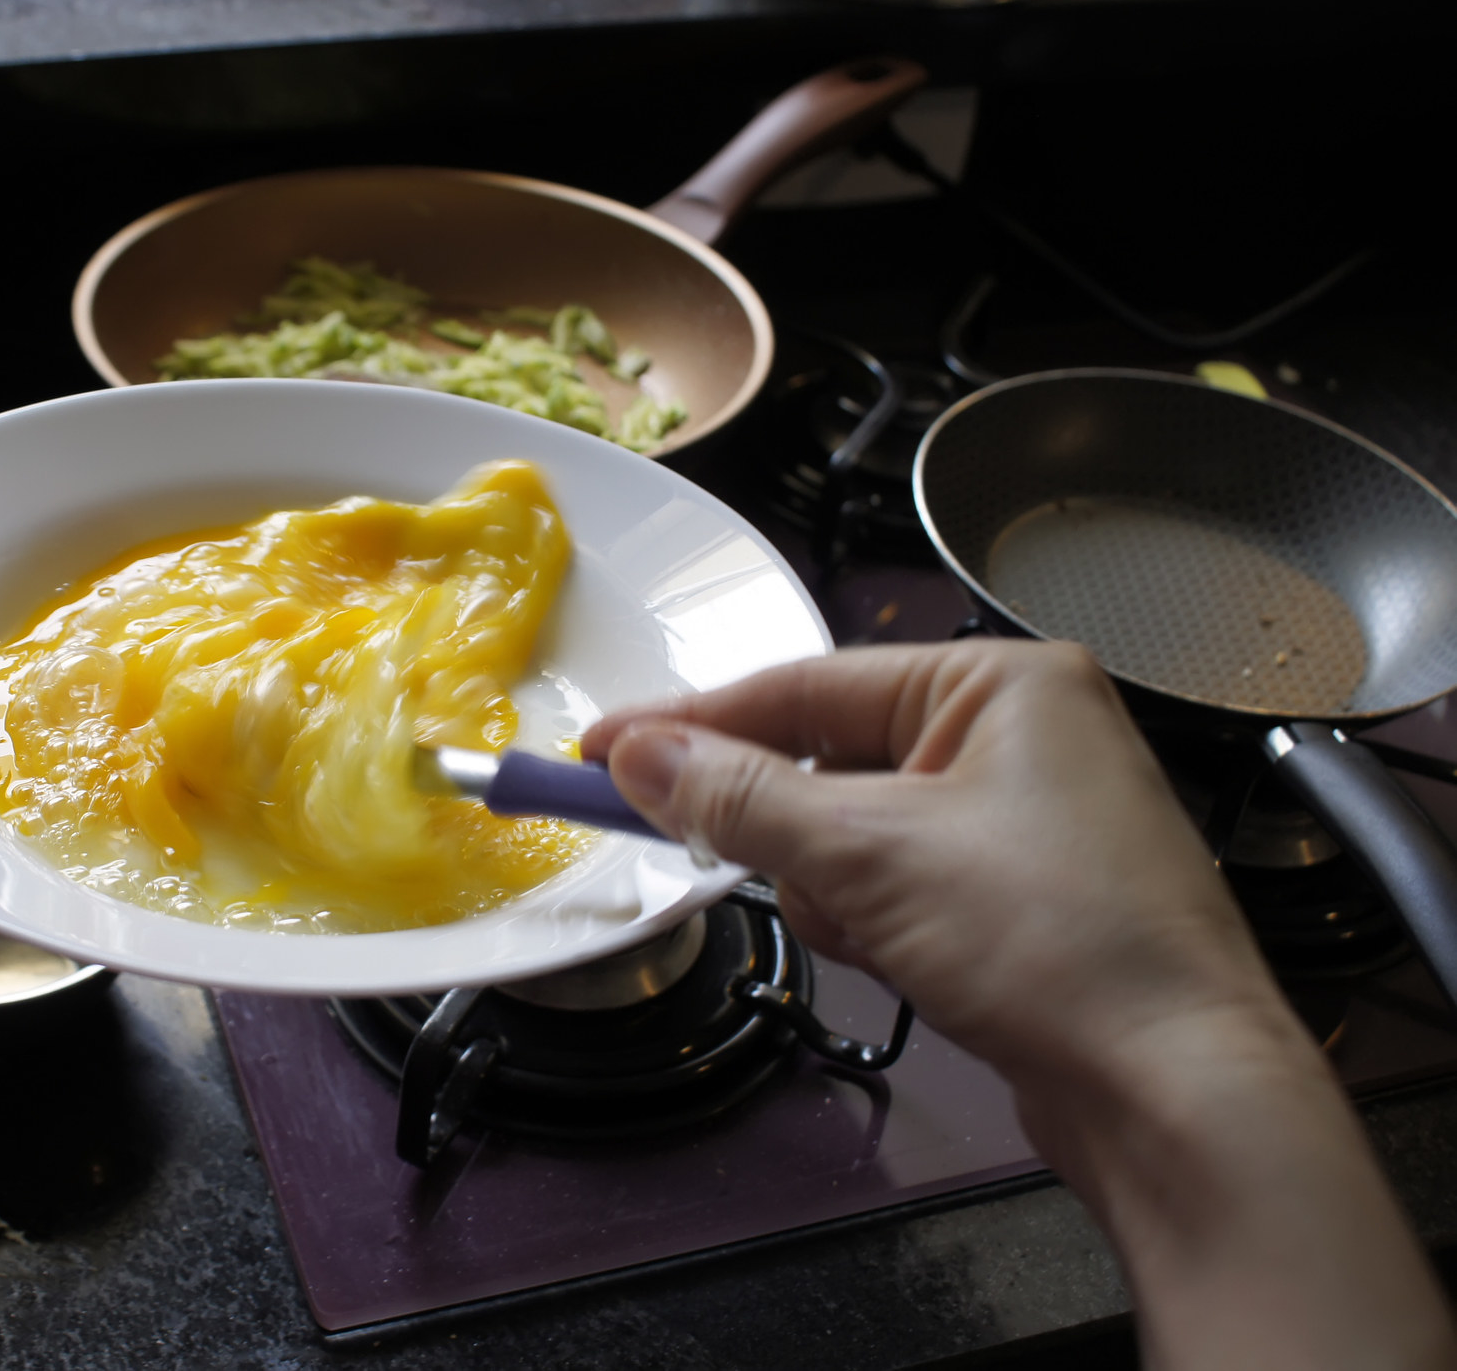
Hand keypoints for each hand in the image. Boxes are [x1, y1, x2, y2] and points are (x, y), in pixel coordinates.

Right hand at [584, 641, 1456, 1369]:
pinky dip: (878, 921)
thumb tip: (633, 755)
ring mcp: (1029, 820)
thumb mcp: (868, 855)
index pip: (807, 683)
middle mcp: (1022, 734)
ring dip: (836, 888)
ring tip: (879, 935)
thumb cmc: (1054, 943)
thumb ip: (739, 798)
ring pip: (855, 832)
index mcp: (1002, 683)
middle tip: (709, 853)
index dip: (692, 723)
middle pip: (829, 758)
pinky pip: (900, 885)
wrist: (1178, 1096)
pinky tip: (909, 963)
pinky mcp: (1023, 899)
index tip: (600, 750)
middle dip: (787, 827)